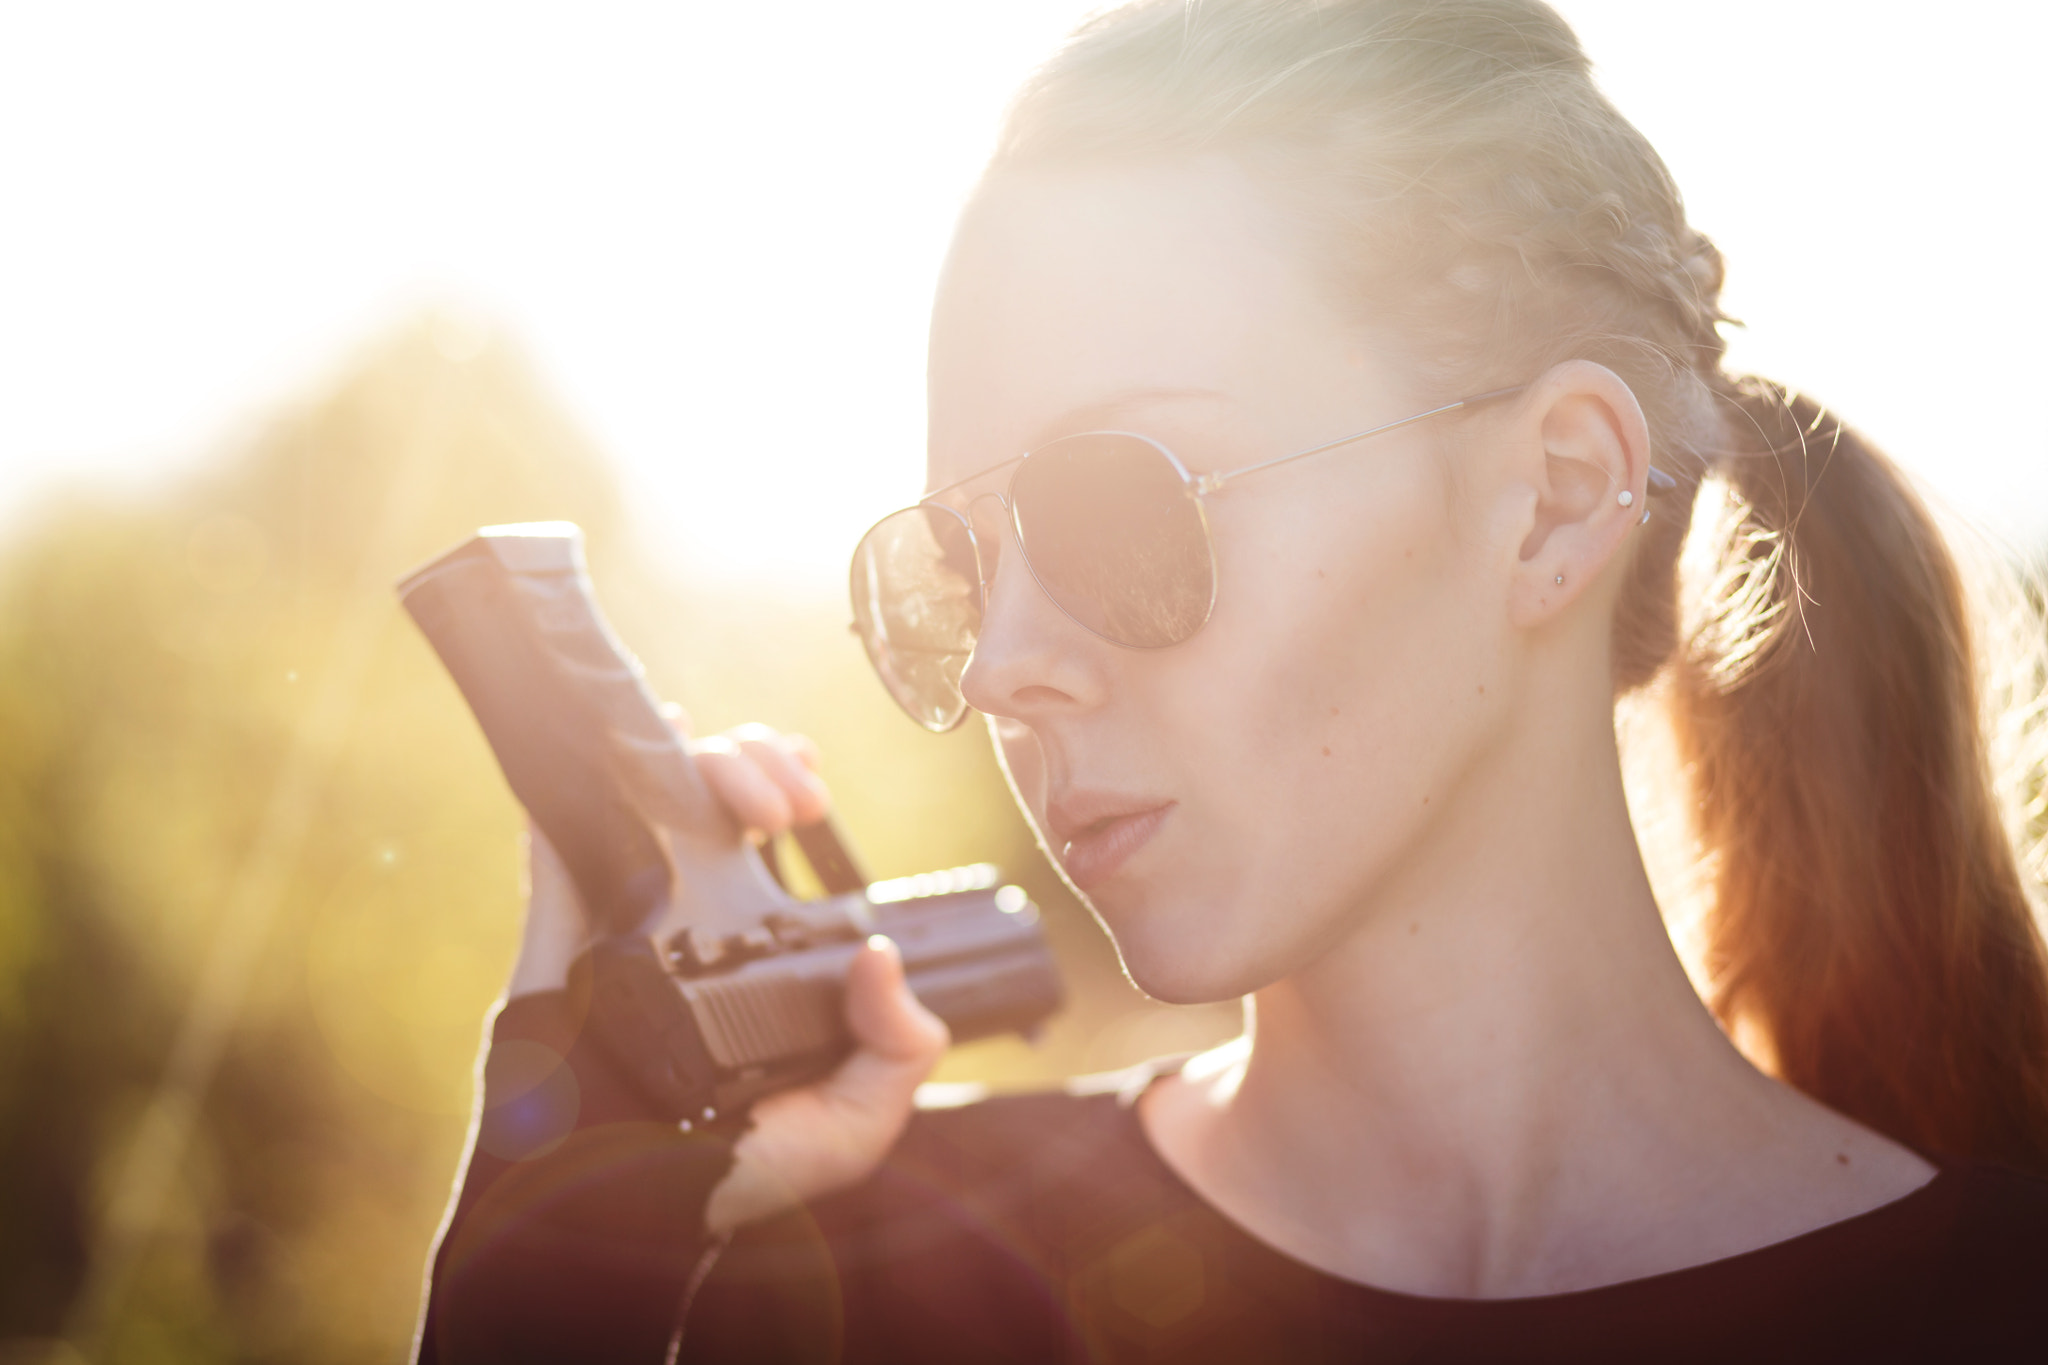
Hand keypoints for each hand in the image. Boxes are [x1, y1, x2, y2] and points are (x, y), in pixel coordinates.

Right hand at [504, 719, 948, 1231]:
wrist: (634, 1210)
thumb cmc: (738, 1171)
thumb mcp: (853, 1122)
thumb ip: (897, 1047)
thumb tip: (883, 959)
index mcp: (753, 940)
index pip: (766, 828)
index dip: (786, 780)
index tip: (812, 791)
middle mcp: (689, 912)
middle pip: (714, 791)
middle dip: (757, 761)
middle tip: (796, 803)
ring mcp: (623, 908)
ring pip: (654, 791)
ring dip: (705, 758)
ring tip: (752, 799)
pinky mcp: (565, 921)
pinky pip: (562, 830)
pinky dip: (589, 774)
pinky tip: (643, 740)